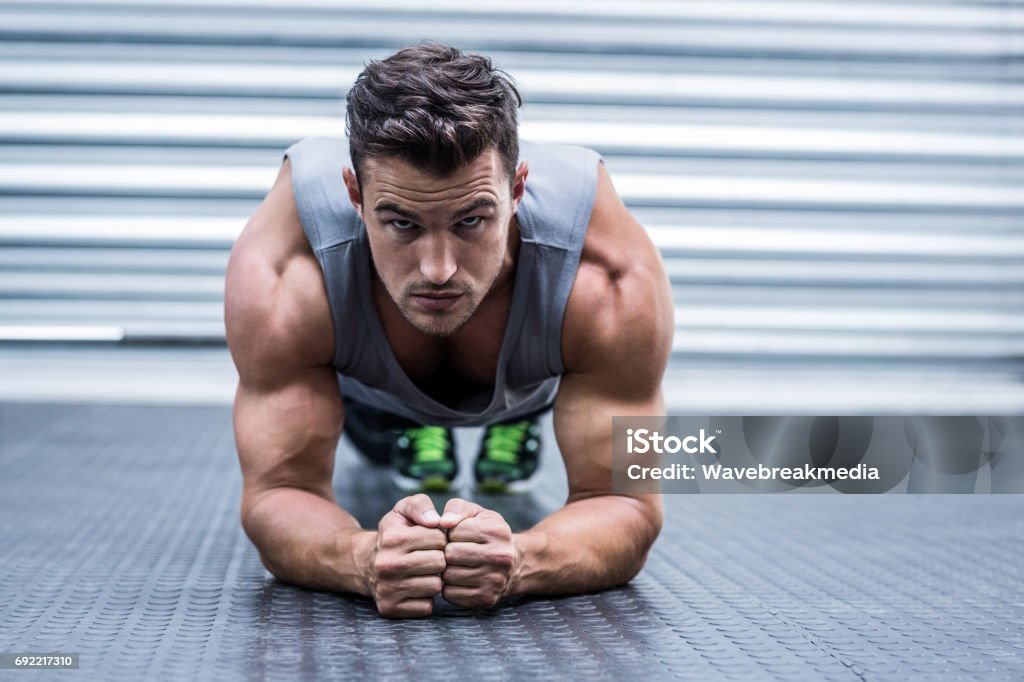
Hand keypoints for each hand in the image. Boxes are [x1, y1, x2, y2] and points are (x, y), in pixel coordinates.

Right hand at [364, 494, 446, 617]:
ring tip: (421, 572)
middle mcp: (387, 564)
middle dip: (438, 558)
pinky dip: (425, 598)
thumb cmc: (393, 533)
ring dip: (433, 579)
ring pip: (436, 586)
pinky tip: (415, 587)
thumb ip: (421, 505)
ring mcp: (387, 589)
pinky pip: (427, 607)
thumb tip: (436, 521)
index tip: (428, 541)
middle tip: (427, 557)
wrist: (365, 563)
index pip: (439, 539)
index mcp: (392, 538)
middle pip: (439, 563)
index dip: (438, 539)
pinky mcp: (390, 608)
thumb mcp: (402, 510)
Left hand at [439, 498, 517, 608]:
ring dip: (447, 570)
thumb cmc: (487, 534)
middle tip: (455, 552)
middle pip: (451, 554)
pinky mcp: (486, 599)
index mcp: (498, 531)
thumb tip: (443, 522)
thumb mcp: (476, 514)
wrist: (513, 565)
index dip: (451, 533)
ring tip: (457, 565)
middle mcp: (500, 556)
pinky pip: (450, 594)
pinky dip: (449, 587)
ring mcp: (495, 581)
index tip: (459, 536)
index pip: (454, 531)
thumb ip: (457, 508)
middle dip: (448, 552)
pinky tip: (460, 579)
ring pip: (448, 576)